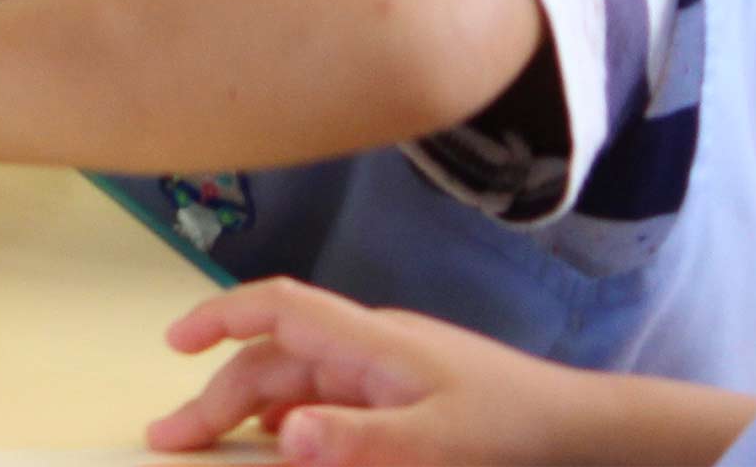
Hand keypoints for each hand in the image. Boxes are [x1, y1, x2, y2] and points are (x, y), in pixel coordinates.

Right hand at [147, 280, 613, 463]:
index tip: (173, 344)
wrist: (583, 431)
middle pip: (274, 357)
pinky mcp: (400, 398)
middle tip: (172, 440)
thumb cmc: (514, 431)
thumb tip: (282, 437)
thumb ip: (359, 442)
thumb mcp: (438, 445)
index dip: (219, 316)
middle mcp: (368, 348)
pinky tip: (280, 448)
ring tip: (210, 446)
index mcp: (371, 342)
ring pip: (296, 381)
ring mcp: (384, 372)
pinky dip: (291, 421)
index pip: (278, 307)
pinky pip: (328, 403)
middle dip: (217, 392)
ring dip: (249, 409)